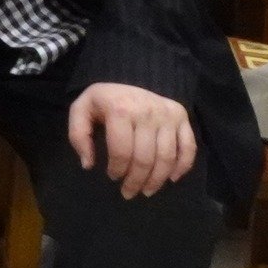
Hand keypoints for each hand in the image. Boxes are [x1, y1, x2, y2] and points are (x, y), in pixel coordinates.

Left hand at [69, 83, 196, 198]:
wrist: (127, 74)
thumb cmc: (103, 100)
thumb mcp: (81, 110)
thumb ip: (78, 136)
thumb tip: (88, 165)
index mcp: (121, 110)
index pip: (121, 150)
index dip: (117, 169)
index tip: (112, 177)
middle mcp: (148, 112)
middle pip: (145, 158)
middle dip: (136, 181)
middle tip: (129, 193)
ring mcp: (168, 114)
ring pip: (167, 157)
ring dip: (158, 180)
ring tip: (147, 191)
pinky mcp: (181, 116)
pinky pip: (188, 147)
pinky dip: (183, 166)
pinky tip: (172, 179)